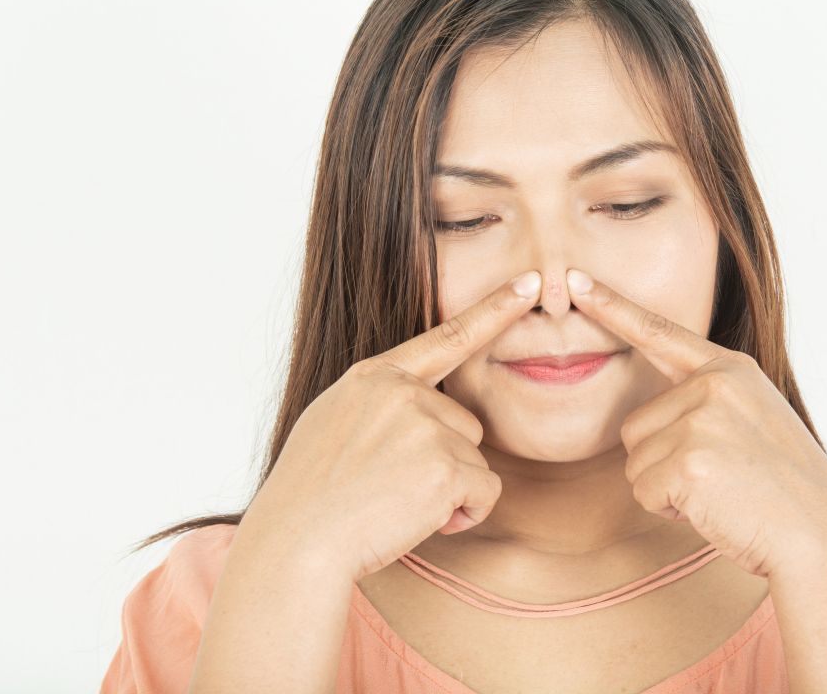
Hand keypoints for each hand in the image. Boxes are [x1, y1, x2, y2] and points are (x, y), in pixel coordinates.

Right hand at [244, 269, 542, 583]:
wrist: (296, 543)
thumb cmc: (310, 497)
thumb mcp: (334, 424)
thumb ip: (381, 405)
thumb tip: (423, 405)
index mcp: (374, 377)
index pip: (446, 337)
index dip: (494, 309)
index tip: (530, 283)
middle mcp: (403, 392)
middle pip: (465, 424)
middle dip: (443, 462)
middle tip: (389, 488)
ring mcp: (425, 426)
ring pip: (475, 461)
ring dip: (450, 492)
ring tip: (394, 505)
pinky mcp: (446, 467)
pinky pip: (485, 492)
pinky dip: (463, 514)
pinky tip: (418, 521)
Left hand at [565, 267, 826, 578]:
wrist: (821, 535)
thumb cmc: (783, 491)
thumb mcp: (753, 422)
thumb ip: (707, 403)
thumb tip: (646, 419)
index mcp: (731, 369)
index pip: (659, 332)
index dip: (612, 306)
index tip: (575, 281)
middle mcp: (714, 384)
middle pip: (635, 425)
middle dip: (663, 462)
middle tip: (721, 478)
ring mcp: (702, 418)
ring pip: (636, 461)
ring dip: (667, 488)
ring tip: (722, 492)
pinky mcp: (690, 459)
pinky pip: (643, 490)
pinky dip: (671, 509)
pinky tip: (715, 508)